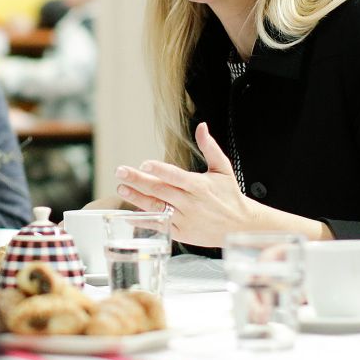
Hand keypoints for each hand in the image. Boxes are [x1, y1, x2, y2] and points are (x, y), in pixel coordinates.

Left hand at [114, 123, 256, 246]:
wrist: (240, 226)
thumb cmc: (230, 195)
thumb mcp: (223, 169)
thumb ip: (210, 147)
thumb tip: (202, 126)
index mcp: (200, 186)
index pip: (176, 176)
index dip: (159, 170)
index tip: (144, 163)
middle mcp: (191, 203)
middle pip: (160, 190)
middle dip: (138, 180)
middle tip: (120, 171)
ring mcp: (185, 219)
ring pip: (157, 208)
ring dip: (137, 198)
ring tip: (121, 189)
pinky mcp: (181, 233)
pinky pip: (160, 226)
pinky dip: (144, 220)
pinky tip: (130, 214)